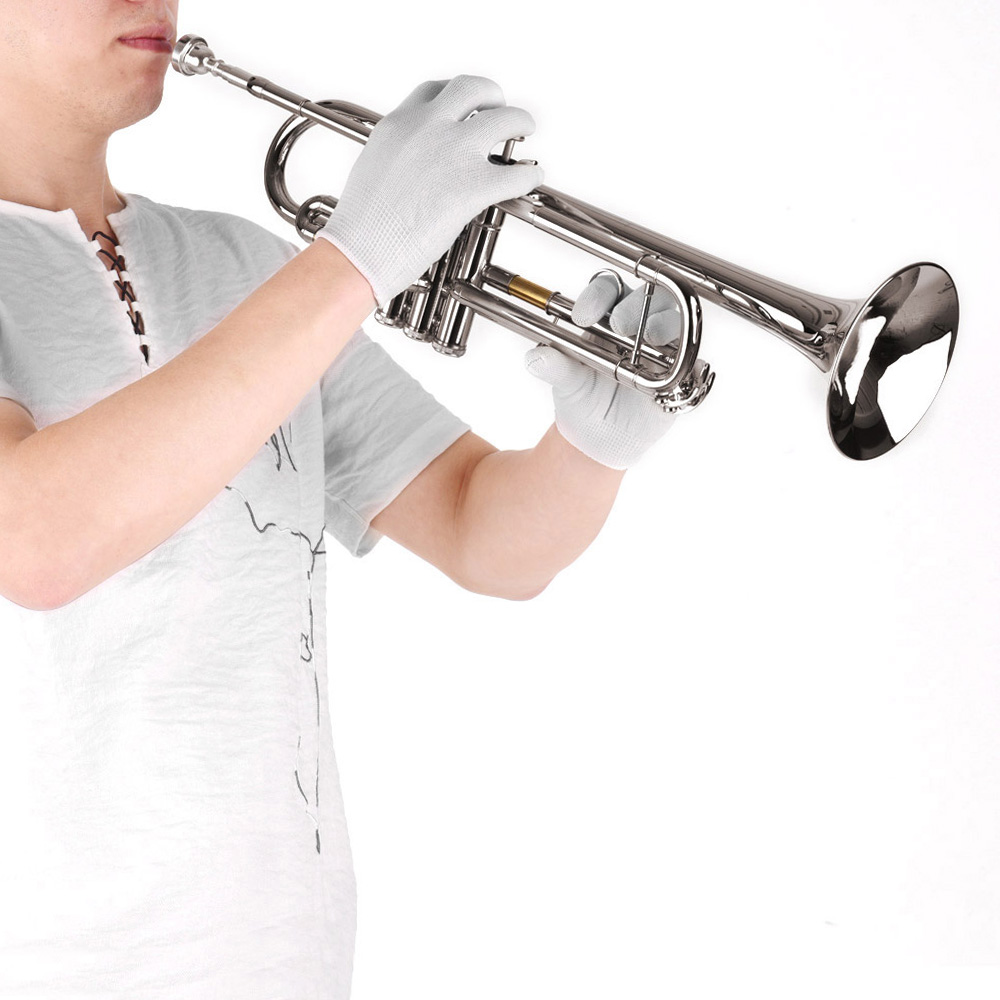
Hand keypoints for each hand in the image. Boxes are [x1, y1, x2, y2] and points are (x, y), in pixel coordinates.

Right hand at [316, 75, 542, 307]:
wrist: (361, 251)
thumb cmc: (363, 224)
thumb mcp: (375, 167)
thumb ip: (401, 154)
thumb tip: (415, 162)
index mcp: (400, 123)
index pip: (435, 90)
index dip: (456, 96)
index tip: (465, 105)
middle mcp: (428, 127)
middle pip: (473, 89)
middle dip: (493, 97)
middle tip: (501, 111)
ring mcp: (453, 153)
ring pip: (504, 118)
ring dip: (520, 121)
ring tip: (525, 130)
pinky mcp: (473, 186)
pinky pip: (517, 173)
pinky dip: (530, 175)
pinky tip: (531, 178)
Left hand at [523, 272, 682, 469]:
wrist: (600, 440)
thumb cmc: (582, 402)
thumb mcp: (565, 384)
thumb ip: (554, 367)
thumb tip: (535, 358)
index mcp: (606, 318)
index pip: (607, 289)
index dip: (598, 296)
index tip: (584, 316)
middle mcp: (637, 325)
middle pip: (647, 296)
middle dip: (634, 306)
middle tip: (620, 325)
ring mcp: (663, 347)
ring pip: (675, 319)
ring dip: (664, 322)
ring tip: (648, 337)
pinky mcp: (682, 372)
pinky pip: (692, 358)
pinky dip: (686, 357)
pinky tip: (672, 366)